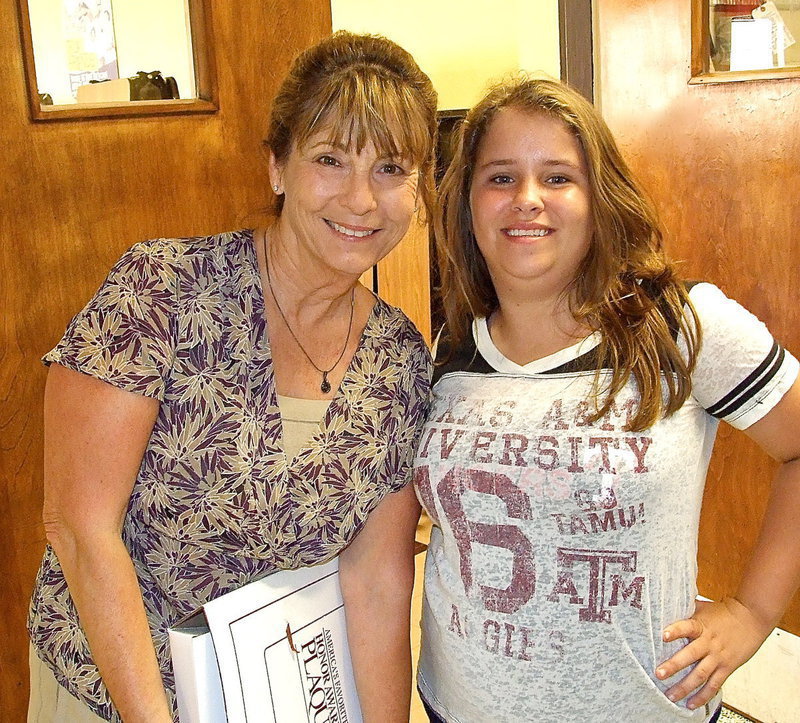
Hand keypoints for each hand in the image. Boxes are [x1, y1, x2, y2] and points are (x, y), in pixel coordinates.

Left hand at [655, 598, 770, 709]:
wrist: (751, 617)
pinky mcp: (727, 667)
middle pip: (690, 655)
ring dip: (685, 686)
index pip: (686, 627)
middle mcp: (709, 642)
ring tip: (671, 695)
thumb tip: (663, 605)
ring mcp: (718, 657)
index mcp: (701, 625)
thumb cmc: (724, 612)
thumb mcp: (702, 608)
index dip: (675, 631)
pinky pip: (714, 685)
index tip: (663, 635)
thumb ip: (684, 610)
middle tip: (659, 674)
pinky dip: (703, 696)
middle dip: (673, 666)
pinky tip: (691, 704)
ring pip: (700, 674)